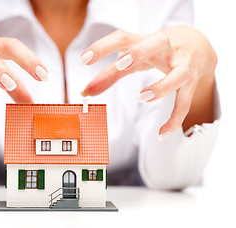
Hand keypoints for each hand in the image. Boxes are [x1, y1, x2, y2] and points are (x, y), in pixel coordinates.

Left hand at [80, 26, 216, 138]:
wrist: (199, 43)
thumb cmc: (157, 51)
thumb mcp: (134, 59)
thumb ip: (110, 74)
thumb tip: (84, 91)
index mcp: (145, 39)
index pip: (123, 38)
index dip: (103, 47)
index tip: (83, 60)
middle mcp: (166, 47)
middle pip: (156, 42)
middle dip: (139, 53)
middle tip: (121, 65)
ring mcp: (183, 64)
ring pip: (178, 74)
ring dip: (161, 86)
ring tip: (141, 97)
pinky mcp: (192, 81)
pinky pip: (185, 102)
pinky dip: (175, 118)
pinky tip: (162, 133)